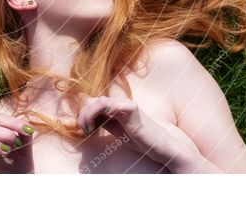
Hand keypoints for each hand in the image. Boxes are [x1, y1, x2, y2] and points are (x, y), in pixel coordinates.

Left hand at [77, 96, 202, 169]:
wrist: (163, 146)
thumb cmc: (142, 139)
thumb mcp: (116, 131)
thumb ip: (103, 123)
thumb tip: (84, 122)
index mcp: (115, 106)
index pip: (91, 101)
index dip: (82, 113)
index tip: (83, 129)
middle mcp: (119, 102)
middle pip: (92, 99)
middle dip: (82, 115)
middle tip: (85, 131)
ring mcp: (126, 104)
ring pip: (98, 100)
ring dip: (87, 115)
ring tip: (88, 130)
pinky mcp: (131, 110)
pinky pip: (109, 105)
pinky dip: (96, 114)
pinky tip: (96, 128)